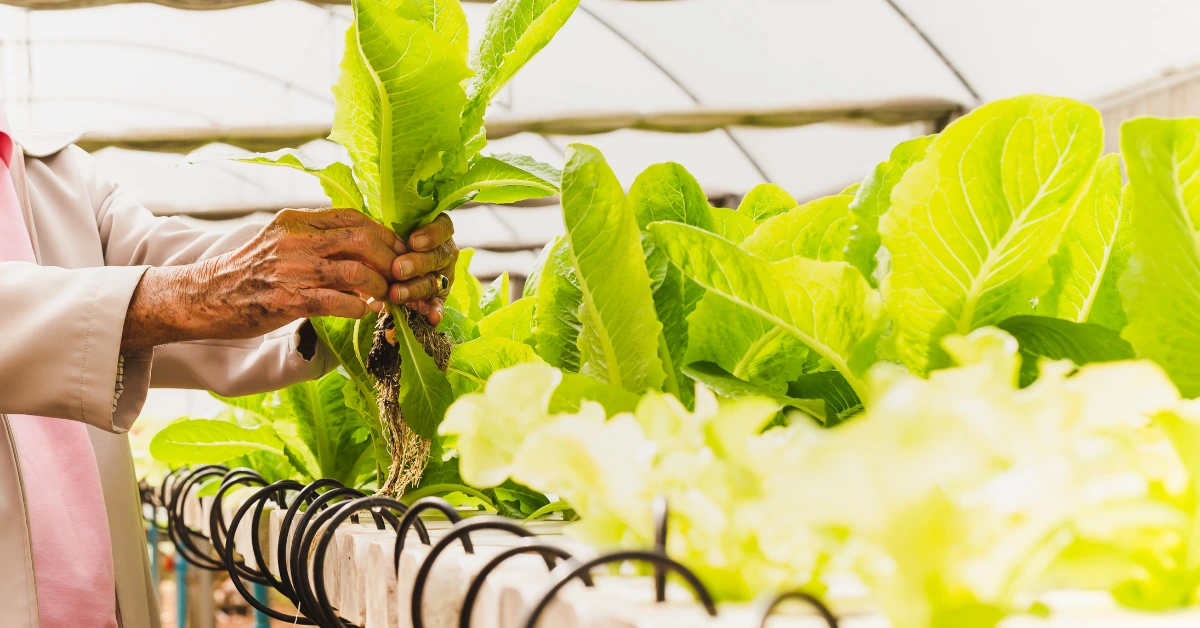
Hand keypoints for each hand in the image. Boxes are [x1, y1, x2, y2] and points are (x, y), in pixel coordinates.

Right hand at [121, 208, 403, 351]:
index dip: (384, 235)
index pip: (354, 218)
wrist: (201, 298)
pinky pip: (339, 302)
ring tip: (386, 298)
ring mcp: (292, 269)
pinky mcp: (289, 299)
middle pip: (364, 239)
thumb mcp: (278, 241)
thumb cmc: (245, 274)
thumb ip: (313, 237)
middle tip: (401, 277)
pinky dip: (360, 308)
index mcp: (295, 221)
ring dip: (380, 288)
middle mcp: (296, 239)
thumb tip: (355, 244)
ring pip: (357, 271)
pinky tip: (364, 313)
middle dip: (391, 260)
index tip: (397, 252)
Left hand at [388, 214, 457, 325]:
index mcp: (437, 234)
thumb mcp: (389, 237)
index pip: (443, 228)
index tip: (413, 242)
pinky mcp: (437, 298)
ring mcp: (442, 277)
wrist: (387, 270)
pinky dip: (435, 311)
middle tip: (397, 269)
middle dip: (417, 263)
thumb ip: (387, 237)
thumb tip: (368, 239)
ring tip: (396, 294)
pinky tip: (432, 318)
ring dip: (415, 288)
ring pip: (434, 281)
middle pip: (438, 257)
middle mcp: (443, 255)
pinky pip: (438, 304)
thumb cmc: (387, 246)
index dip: (432, 235)